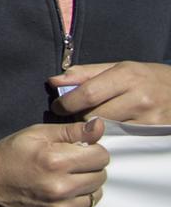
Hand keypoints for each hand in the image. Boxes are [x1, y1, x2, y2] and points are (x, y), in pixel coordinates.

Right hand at [0, 119, 108, 206]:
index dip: (91, 151)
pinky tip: (60, 197)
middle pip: (101, 176)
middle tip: (69, 167)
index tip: (78, 151)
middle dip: (89, 168)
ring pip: (95, 196)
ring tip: (63, 182)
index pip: (101, 156)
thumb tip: (100, 126)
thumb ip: (71, 130)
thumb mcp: (36, 134)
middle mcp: (61, 188)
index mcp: (56, 161)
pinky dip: (76, 204)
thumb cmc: (11, 155)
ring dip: (84, 188)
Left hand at [51, 61, 170, 123]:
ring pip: (106, 130)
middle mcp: (138, 97)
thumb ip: (85, 74)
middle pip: (94, 115)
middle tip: (76, 115)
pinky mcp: (153, 133)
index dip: (66, 103)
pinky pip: (121, 139)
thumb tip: (53, 81)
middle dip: (79, 116)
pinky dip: (110, 135)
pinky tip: (110, 128)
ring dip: (94, 127)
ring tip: (95, 120)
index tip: (57, 107)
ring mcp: (148, 118)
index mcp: (126, 75)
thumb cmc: (147, 77)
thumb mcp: (119, 67)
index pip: (87, 94)